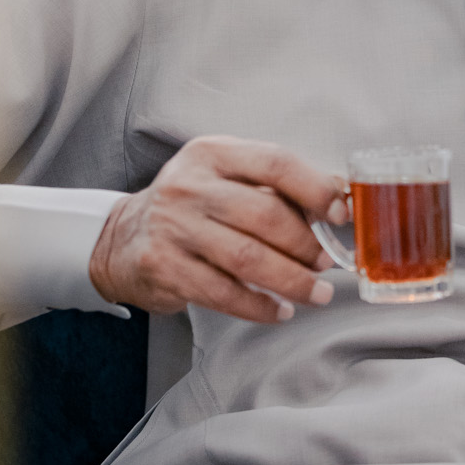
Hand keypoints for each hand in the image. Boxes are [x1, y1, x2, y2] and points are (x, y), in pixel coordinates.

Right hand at [89, 135, 348, 324]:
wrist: (123, 238)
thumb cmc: (193, 207)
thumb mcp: (226, 178)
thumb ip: (276, 187)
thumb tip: (340, 199)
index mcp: (213, 153)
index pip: (275, 163)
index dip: (315, 189)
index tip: (341, 213)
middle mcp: (190, 185)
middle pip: (265, 215)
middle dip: (306, 245)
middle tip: (327, 263)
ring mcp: (173, 226)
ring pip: (248, 258)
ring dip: (292, 280)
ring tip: (316, 292)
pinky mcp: (163, 266)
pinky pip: (224, 293)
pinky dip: (260, 306)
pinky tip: (280, 310)